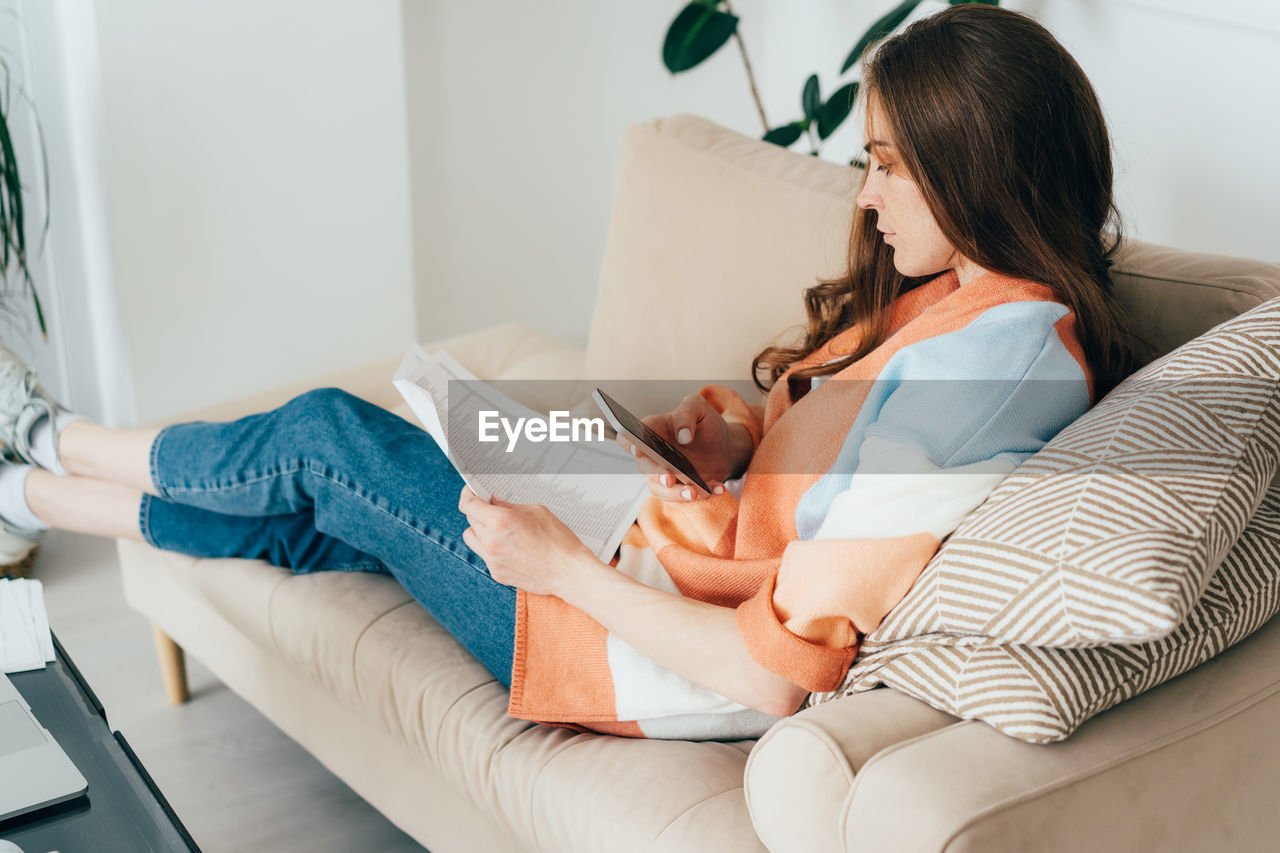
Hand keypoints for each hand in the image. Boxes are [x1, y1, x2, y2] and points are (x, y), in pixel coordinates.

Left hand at [457, 486, 599, 596]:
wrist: (570, 573)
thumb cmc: (559, 542)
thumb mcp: (537, 512)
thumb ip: (511, 506)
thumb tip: (495, 502)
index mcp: (500, 522)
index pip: (468, 504)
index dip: (468, 494)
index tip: (471, 492)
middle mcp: (491, 541)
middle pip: (469, 520)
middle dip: (478, 511)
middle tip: (492, 508)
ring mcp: (492, 560)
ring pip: (471, 538)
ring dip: (478, 529)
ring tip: (497, 528)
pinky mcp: (497, 573)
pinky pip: (483, 555)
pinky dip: (490, 547)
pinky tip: (508, 545)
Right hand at [617, 394, 751, 501]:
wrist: (723, 447)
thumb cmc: (707, 425)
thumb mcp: (700, 409)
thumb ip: (687, 414)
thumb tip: (682, 435)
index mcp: (654, 429)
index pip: (631, 436)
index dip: (630, 443)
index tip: (638, 451)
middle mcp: (653, 453)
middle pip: (645, 467)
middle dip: (657, 475)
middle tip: (670, 479)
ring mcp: (663, 472)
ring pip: (660, 488)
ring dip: (676, 493)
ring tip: (696, 492)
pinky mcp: (676, 488)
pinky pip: (681, 497)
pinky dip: (700, 495)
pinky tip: (717, 489)